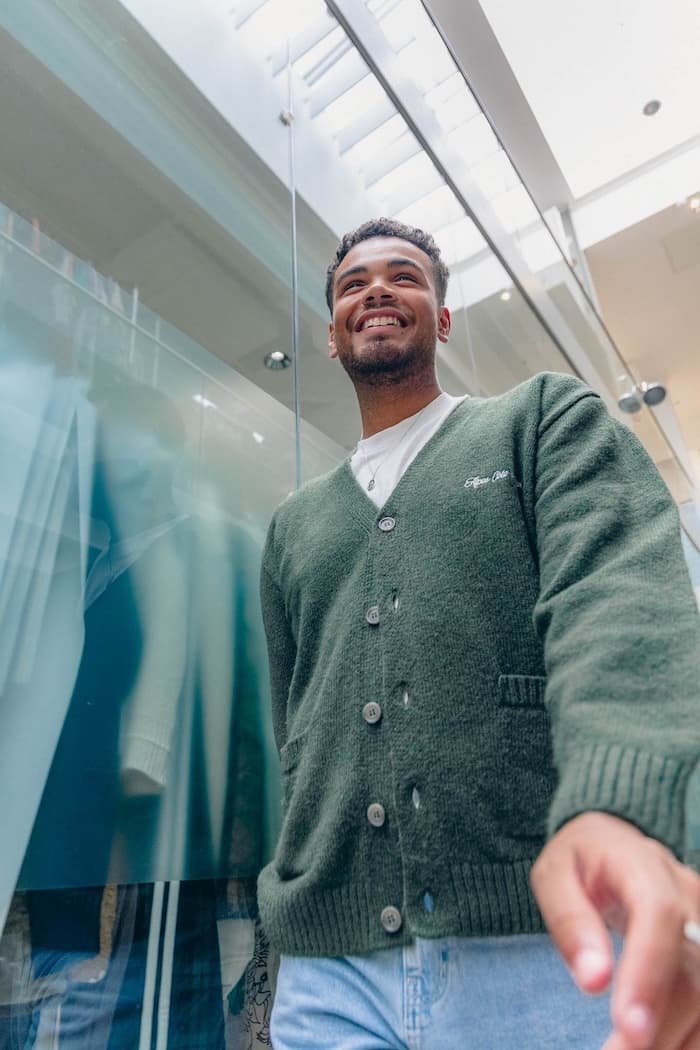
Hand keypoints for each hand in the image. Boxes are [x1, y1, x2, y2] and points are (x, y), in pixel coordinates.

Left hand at [531, 811, 699, 1049]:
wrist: (614, 842)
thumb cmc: (580, 860)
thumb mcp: (555, 876)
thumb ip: (571, 921)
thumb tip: (593, 981)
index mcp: (642, 862)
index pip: (660, 914)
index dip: (649, 973)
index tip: (628, 1029)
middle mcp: (688, 891)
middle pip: (692, 968)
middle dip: (658, 1026)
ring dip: (673, 1039)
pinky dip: (685, 1036)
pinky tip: (652, 1047)